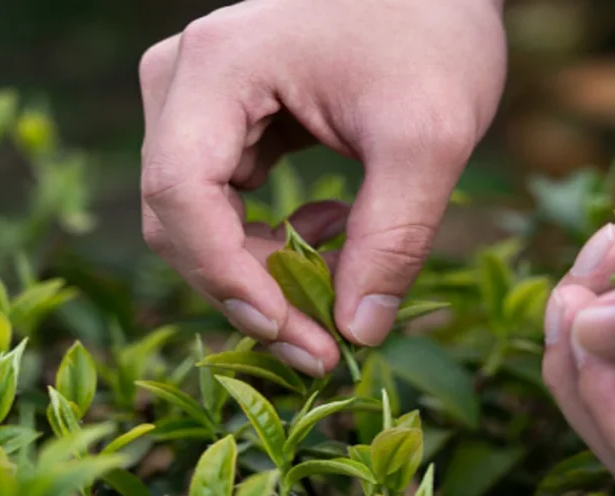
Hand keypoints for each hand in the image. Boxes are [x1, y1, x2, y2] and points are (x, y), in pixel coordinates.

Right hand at [138, 0, 506, 375]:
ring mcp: (198, 98)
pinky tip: (333, 227)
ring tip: (344, 271)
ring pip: (199, 220)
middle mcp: (185, 79)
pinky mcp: (225, 117)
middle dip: (250, 291)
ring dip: (264, 268)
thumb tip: (358, 333)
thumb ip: (394, 238)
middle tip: (325, 345)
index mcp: (217, 67)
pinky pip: (224, 202)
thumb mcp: (430, 137)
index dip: (228, 279)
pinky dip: (272, 237)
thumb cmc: (435, 31)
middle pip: (179, 217)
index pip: (180, 195)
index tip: (298, 335)